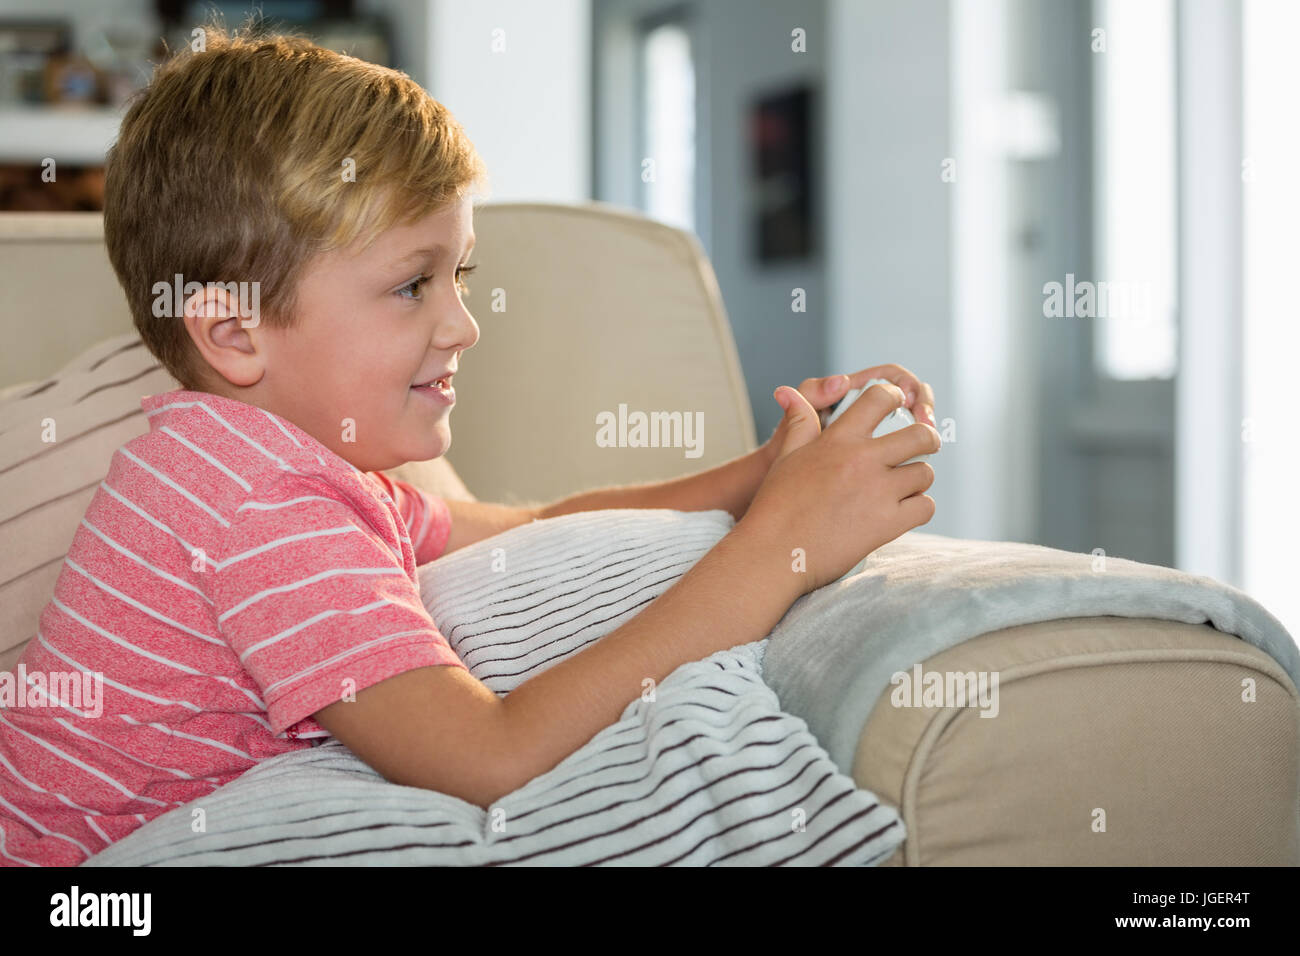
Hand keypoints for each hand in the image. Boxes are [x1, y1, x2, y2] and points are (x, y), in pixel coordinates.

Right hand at [741, 381, 938, 594]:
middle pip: (920, 435)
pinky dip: (918, 508)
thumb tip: (788, 393)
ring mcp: (877, 492)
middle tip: (921, 448)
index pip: (880, 398)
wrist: (773, 553)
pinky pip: (925, 507)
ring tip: (904, 488)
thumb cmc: (776, 505)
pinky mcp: (887, 524)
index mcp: (838, 439)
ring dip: (918, 479)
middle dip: (927, 439)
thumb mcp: (786, 456)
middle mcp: (861, 460)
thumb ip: (799, 424)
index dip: (895, 398)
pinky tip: (902, 512)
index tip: (900, 407)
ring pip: (925, 473)